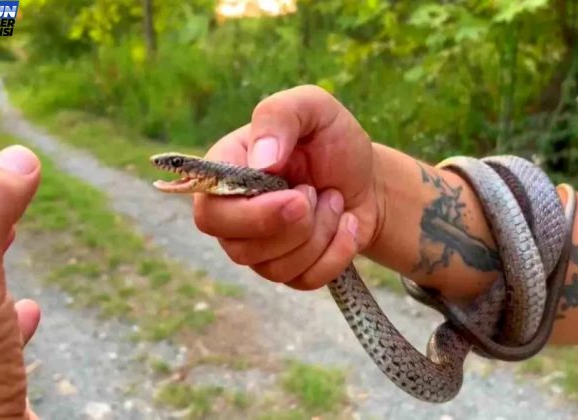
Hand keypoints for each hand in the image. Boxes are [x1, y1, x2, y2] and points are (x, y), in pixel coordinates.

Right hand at [193, 85, 381, 289]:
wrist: (369, 178)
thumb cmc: (333, 140)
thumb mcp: (312, 108)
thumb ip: (279, 116)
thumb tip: (262, 163)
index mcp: (225, 173)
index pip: (209, 212)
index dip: (251, 214)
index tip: (296, 195)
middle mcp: (233, 215)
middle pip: (237, 248)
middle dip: (291, 228)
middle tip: (316, 194)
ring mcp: (258, 248)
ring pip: (274, 267)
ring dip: (320, 233)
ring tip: (332, 199)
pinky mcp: (288, 270)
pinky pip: (304, 280)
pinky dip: (336, 252)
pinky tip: (345, 225)